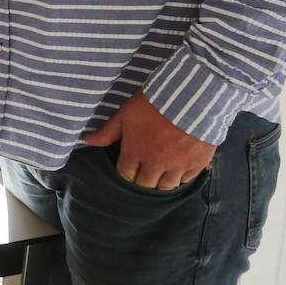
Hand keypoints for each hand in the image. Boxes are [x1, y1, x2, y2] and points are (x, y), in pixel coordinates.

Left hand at [84, 91, 215, 189]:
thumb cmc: (155, 102)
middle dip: (141, 180)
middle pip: (145, 185)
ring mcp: (178, 166)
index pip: (126, 175)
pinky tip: (177, 166)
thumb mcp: (126, 113)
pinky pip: (186, 180)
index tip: (128, 167)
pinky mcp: (197, 164)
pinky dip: (181, 176)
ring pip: (166, 187)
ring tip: (159, 172)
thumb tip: (88, 140)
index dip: (126, 172)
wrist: (192, 97)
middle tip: (143, 172)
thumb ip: (108, 131)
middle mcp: (156, 164)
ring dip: (161, 182)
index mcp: (135, 152)